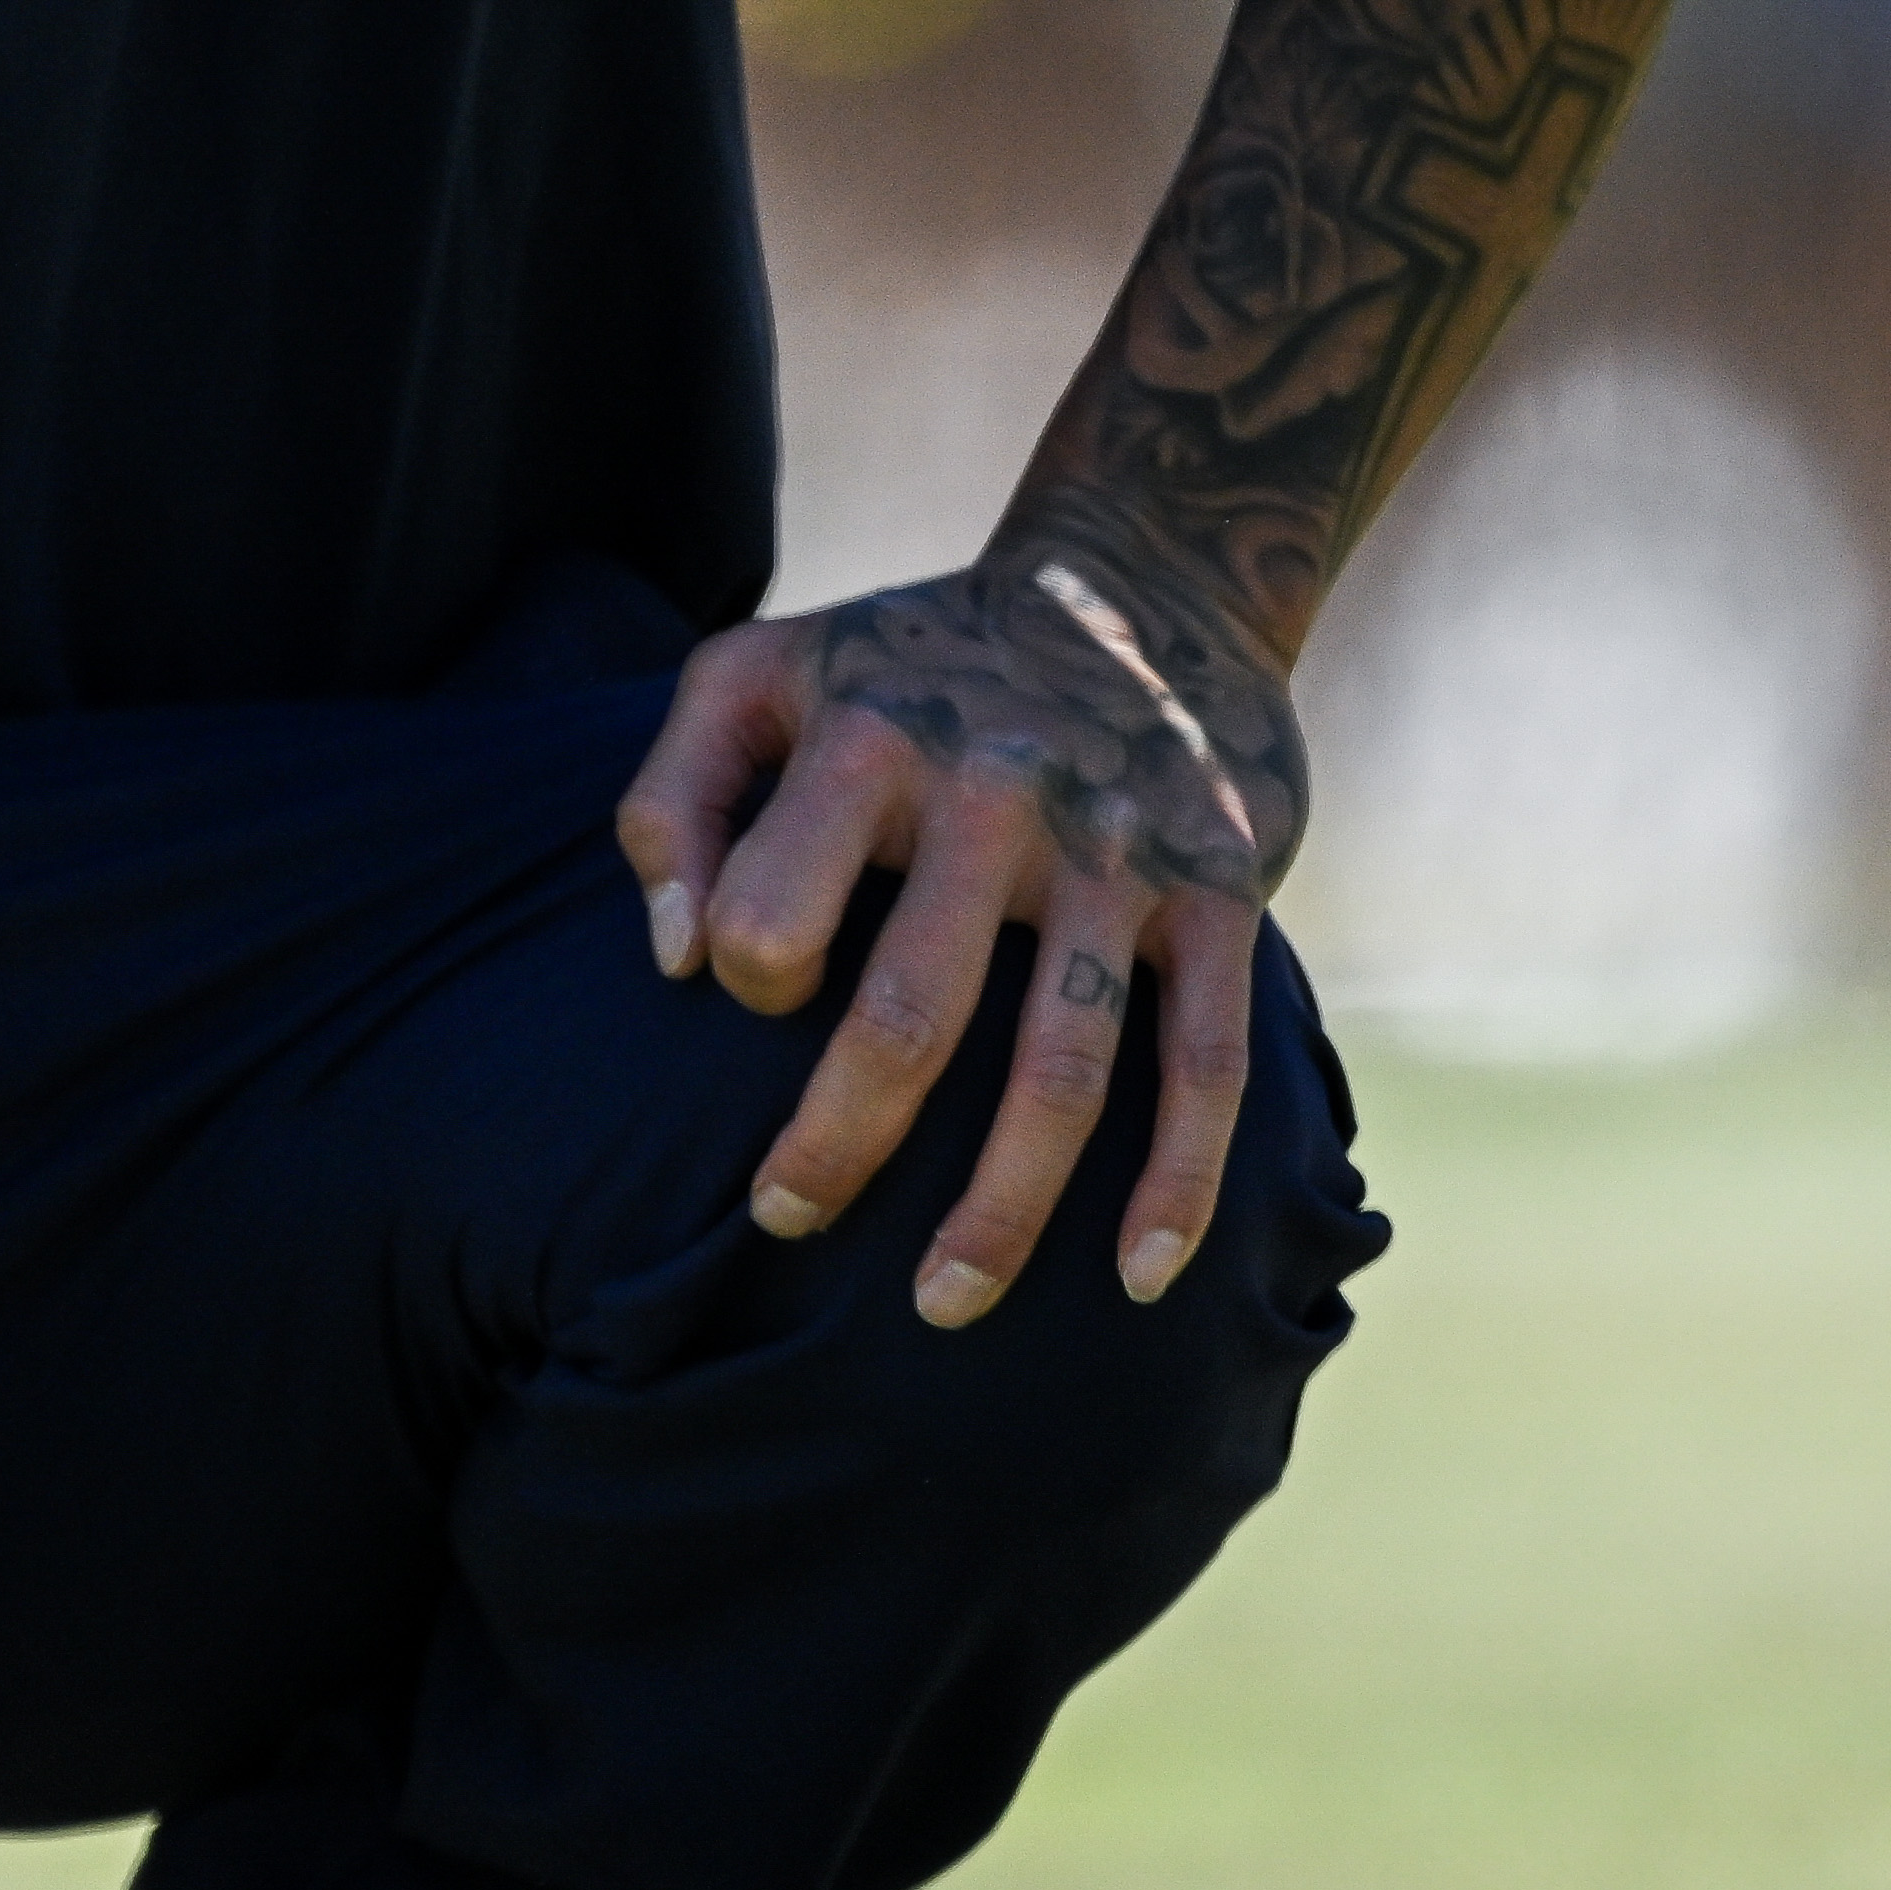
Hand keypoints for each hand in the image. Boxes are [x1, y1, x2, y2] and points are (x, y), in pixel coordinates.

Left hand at [612, 527, 1308, 1325]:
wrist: (1142, 583)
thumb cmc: (904, 666)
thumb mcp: (756, 675)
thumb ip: (673, 800)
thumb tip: (669, 959)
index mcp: (866, 741)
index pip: (771, 915)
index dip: (747, 978)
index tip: (755, 1004)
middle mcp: (997, 796)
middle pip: (908, 1016)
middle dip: (836, 1146)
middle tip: (783, 1224)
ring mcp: (1120, 854)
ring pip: (1063, 1068)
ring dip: (1002, 1207)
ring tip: (938, 1306)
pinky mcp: (1221, 892)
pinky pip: (1207, 1059)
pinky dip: (1181, 1180)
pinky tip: (1139, 1277)